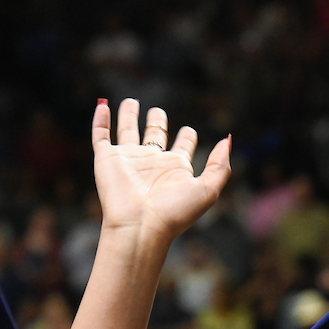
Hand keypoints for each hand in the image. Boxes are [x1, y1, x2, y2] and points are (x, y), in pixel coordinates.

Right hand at [92, 99, 230, 245]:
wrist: (140, 226)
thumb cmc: (174, 213)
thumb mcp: (207, 190)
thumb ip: (220, 167)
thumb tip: (228, 140)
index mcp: (175, 169)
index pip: (182, 147)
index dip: (187, 137)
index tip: (190, 131)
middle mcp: (152, 163)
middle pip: (155, 135)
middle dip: (157, 122)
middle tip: (158, 112)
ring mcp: (129, 160)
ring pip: (128, 131)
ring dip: (129, 116)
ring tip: (131, 102)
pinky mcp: (106, 159)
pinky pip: (101, 135)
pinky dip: (100, 120)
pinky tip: (103, 104)